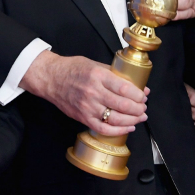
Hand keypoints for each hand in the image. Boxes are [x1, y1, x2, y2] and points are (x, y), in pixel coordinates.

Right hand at [20, 50, 147, 135]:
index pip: (124, 88)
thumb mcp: (94, 64)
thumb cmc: (72, 69)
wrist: (51, 78)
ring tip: (139, 118)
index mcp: (98, 75)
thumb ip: (115, 75)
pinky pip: (104, 129)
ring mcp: (87, 107)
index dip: (138, 95)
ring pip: (116, 119)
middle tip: (143, 108)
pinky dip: (119, 131)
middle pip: (123, 105)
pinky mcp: (83, 118)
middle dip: (138, 109)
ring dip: (132, 120)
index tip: (143, 96)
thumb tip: (138, 85)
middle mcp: (93, 92)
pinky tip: (128, 128)